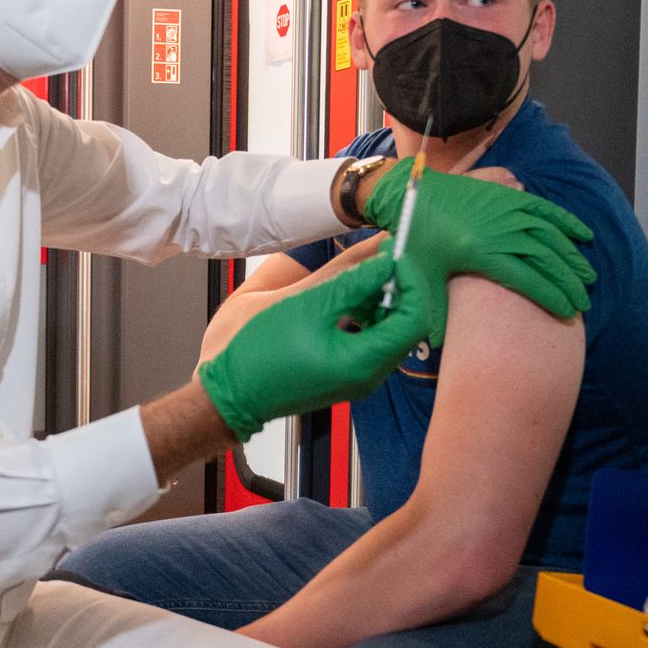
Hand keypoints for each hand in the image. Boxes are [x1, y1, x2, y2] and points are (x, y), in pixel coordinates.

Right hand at [198, 255, 435, 441]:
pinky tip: (347, 294)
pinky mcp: (345, 372)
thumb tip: (385, 263)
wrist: (232, 392)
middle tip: (381, 257)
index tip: (393, 255)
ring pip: (389, 330)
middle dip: (397, 286)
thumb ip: (353, 283)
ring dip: (381, 297)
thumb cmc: (260, 357)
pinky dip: (366, 313)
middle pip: (406, 323)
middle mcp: (369, 374)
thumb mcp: (308, 307)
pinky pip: (370, 339)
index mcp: (364, 363)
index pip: (414, 317)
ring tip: (361, 272)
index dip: (411, 280)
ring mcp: (358, 376)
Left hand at [363, 161, 594, 340]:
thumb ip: (435, 310)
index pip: (527, 279)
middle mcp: (499, 231)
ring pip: (550, 235)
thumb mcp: (423, 275)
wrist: (413, 192)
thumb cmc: (417, 237)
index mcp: (481, 253)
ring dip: (571, 257)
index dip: (551, 297)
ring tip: (587, 277)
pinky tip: (583, 235)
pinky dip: (566, 221)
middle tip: (583, 302)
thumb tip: (438, 346)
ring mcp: (506, 211)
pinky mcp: (507, 196)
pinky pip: (544, 209)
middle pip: (545, 260)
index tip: (568, 313)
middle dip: (568, 283)